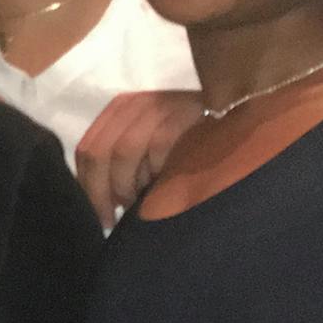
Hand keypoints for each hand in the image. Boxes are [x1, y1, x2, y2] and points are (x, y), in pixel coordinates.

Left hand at [74, 89, 201, 228]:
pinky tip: (163, 180)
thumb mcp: (144, 143)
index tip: (99, 214)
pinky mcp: (182, 113)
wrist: (236, 116)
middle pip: (99, 152)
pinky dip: (158, 170)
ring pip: (124, 151)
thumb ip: (117, 160)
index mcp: (119, 110)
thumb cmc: (186, 140)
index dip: (87, 186)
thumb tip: (97, 197)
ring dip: (129, 183)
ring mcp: (158, 106)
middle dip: (102, 191)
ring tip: (140, 198)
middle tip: (112, 218)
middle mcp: (134, 104)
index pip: (86, 149)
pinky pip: (158, 148)